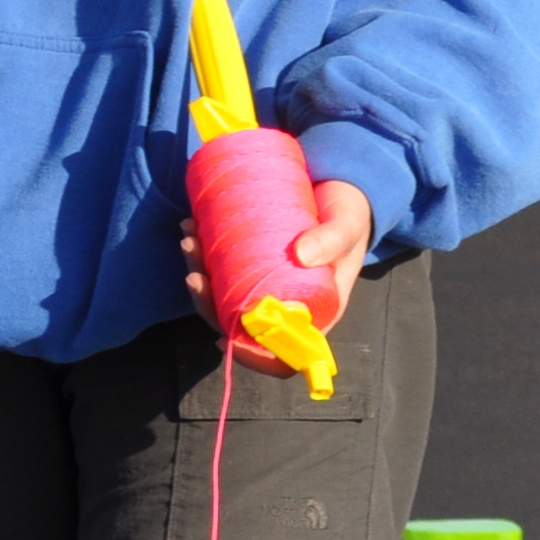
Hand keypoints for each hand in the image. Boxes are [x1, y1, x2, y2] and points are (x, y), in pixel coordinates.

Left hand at [175, 178, 375, 376]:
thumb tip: (302, 256)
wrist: (339, 183)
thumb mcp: (347, 228)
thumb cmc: (349, 215)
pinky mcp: (252, 256)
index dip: (254, 356)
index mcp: (312, 313)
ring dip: (199, 273)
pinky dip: (203, 251)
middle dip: (209, 303)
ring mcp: (265, 280)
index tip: (226, 339)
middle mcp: (284, 303)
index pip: (283, 355)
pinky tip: (193, 226)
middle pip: (240, 323)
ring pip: (224, 293)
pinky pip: (222, 265)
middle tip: (195, 273)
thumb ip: (332, 240)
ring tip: (190, 239)